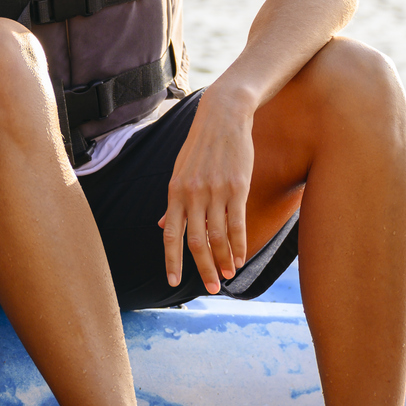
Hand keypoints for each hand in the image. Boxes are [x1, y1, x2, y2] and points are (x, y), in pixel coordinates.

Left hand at [160, 93, 255, 293]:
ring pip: (218, 236)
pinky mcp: (237, 187)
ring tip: (228, 275)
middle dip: (202, 269)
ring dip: (224, 261)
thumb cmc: (201, 146)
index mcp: (175, 191)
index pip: (171, 234)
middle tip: (210, 289)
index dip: (171, 260)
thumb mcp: (180, 171)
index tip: (173, 283)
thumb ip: (173, 202)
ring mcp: (215, 191)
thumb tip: (163, 226)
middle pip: (196, 241)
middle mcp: (192, 194)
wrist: (223, 116)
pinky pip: (237, 223)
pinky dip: (239, 245)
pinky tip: (242, 258)